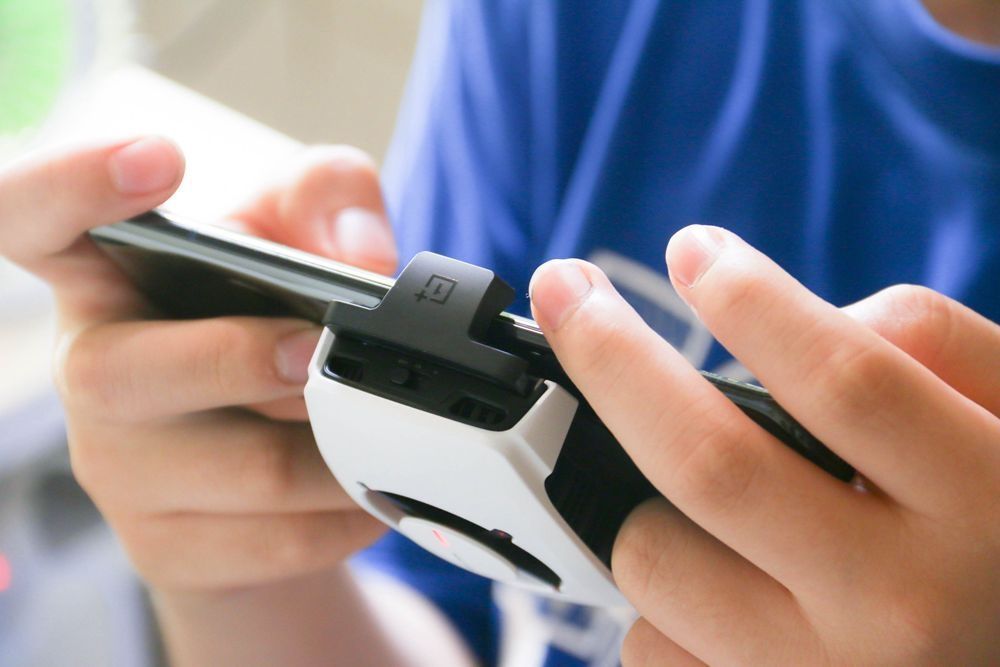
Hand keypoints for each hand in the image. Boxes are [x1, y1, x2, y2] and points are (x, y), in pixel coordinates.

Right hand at [0, 139, 393, 592]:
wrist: (262, 460)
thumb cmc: (266, 325)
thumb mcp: (297, 236)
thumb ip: (331, 200)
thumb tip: (365, 257)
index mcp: (107, 279)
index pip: (31, 220)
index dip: (71, 186)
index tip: (160, 160)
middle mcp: (95, 375)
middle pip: (124, 375)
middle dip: (239, 360)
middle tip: (320, 350)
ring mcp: (122, 472)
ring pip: (243, 473)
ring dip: (335, 449)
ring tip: (382, 424)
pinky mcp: (171, 548)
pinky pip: (281, 540)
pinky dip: (351, 511)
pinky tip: (374, 487)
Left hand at [529, 226, 999, 664]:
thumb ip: (929, 347)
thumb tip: (784, 319)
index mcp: (985, 508)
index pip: (844, 381)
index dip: (751, 299)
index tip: (693, 250)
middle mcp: (899, 609)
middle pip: (709, 465)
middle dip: (611, 358)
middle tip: (568, 294)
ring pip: (655, 560)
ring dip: (639, 491)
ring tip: (685, 471)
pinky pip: (649, 639)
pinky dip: (656, 587)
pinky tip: (711, 567)